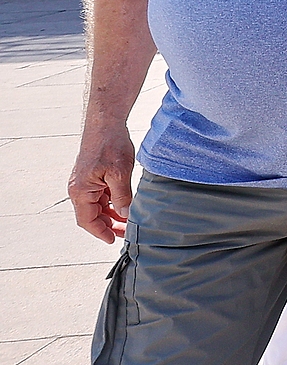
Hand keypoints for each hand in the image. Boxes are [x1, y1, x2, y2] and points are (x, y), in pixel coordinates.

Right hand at [69, 124, 136, 243]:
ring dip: (111, 215)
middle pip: (92, 215)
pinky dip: (112, 203)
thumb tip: (125, 214)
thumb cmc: (110, 145)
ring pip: (97, 206)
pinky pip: (101, 196)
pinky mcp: (93, 176)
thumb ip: (122, 196)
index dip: (100, 232)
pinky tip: (125, 205)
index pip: (87, 220)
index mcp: (80, 191)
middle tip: (127, 232)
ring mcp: (85, 183)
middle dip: (109, 225)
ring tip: (128, 221)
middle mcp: (79, 189)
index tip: (113, 240)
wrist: (106, 124)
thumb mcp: (120, 173)